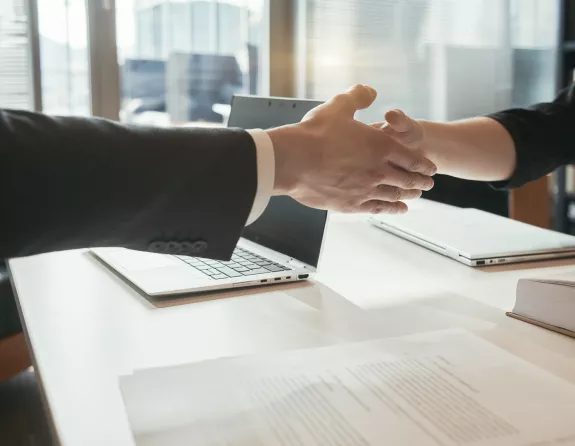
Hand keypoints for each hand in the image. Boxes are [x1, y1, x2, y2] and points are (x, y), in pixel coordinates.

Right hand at [267, 85, 436, 213]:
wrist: (293, 161)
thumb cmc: (314, 134)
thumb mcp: (338, 106)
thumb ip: (358, 97)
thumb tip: (370, 92)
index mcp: (380, 146)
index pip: (411, 159)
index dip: (423, 164)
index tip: (430, 168)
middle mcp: (378, 170)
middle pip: (407, 180)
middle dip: (421, 182)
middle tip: (428, 184)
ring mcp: (366, 189)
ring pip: (395, 195)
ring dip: (409, 196)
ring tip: (415, 196)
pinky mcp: (351, 204)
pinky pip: (378, 208)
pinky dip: (391, 209)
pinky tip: (397, 210)